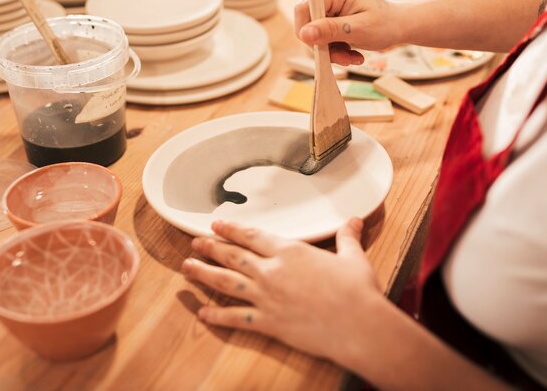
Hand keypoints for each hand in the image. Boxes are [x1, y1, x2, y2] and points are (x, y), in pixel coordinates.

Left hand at [181, 218, 383, 362]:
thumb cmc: (357, 291)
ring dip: (204, 274)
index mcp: (290, 252)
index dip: (231, 230)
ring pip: (226, 282)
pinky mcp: (268, 322)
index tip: (217, 225)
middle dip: (211, 247)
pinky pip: (236, 318)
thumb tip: (355, 221)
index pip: (252, 236)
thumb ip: (347, 238)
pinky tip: (203, 314)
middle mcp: (272, 271)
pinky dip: (218, 316)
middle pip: (233, 256)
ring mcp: (267, 297)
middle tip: (195, 243)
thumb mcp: (353, 258)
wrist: (358, 325)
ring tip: (187, 268)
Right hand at [295, 0, 402, 64]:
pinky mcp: (329, 14)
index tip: (323, 49)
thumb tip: (304, 34)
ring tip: (350, 56)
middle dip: (323, 45)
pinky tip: (349, 52)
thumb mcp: (359, 30)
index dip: (307, 32)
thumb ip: (330, 30)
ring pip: (313, 33)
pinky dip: (333, 48)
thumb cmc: (385, 24)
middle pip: (307, 23)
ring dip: (330, 51)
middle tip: (344, 58)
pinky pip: (320, 35)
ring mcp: (328, 3)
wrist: (397, 25)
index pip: (304, 9)